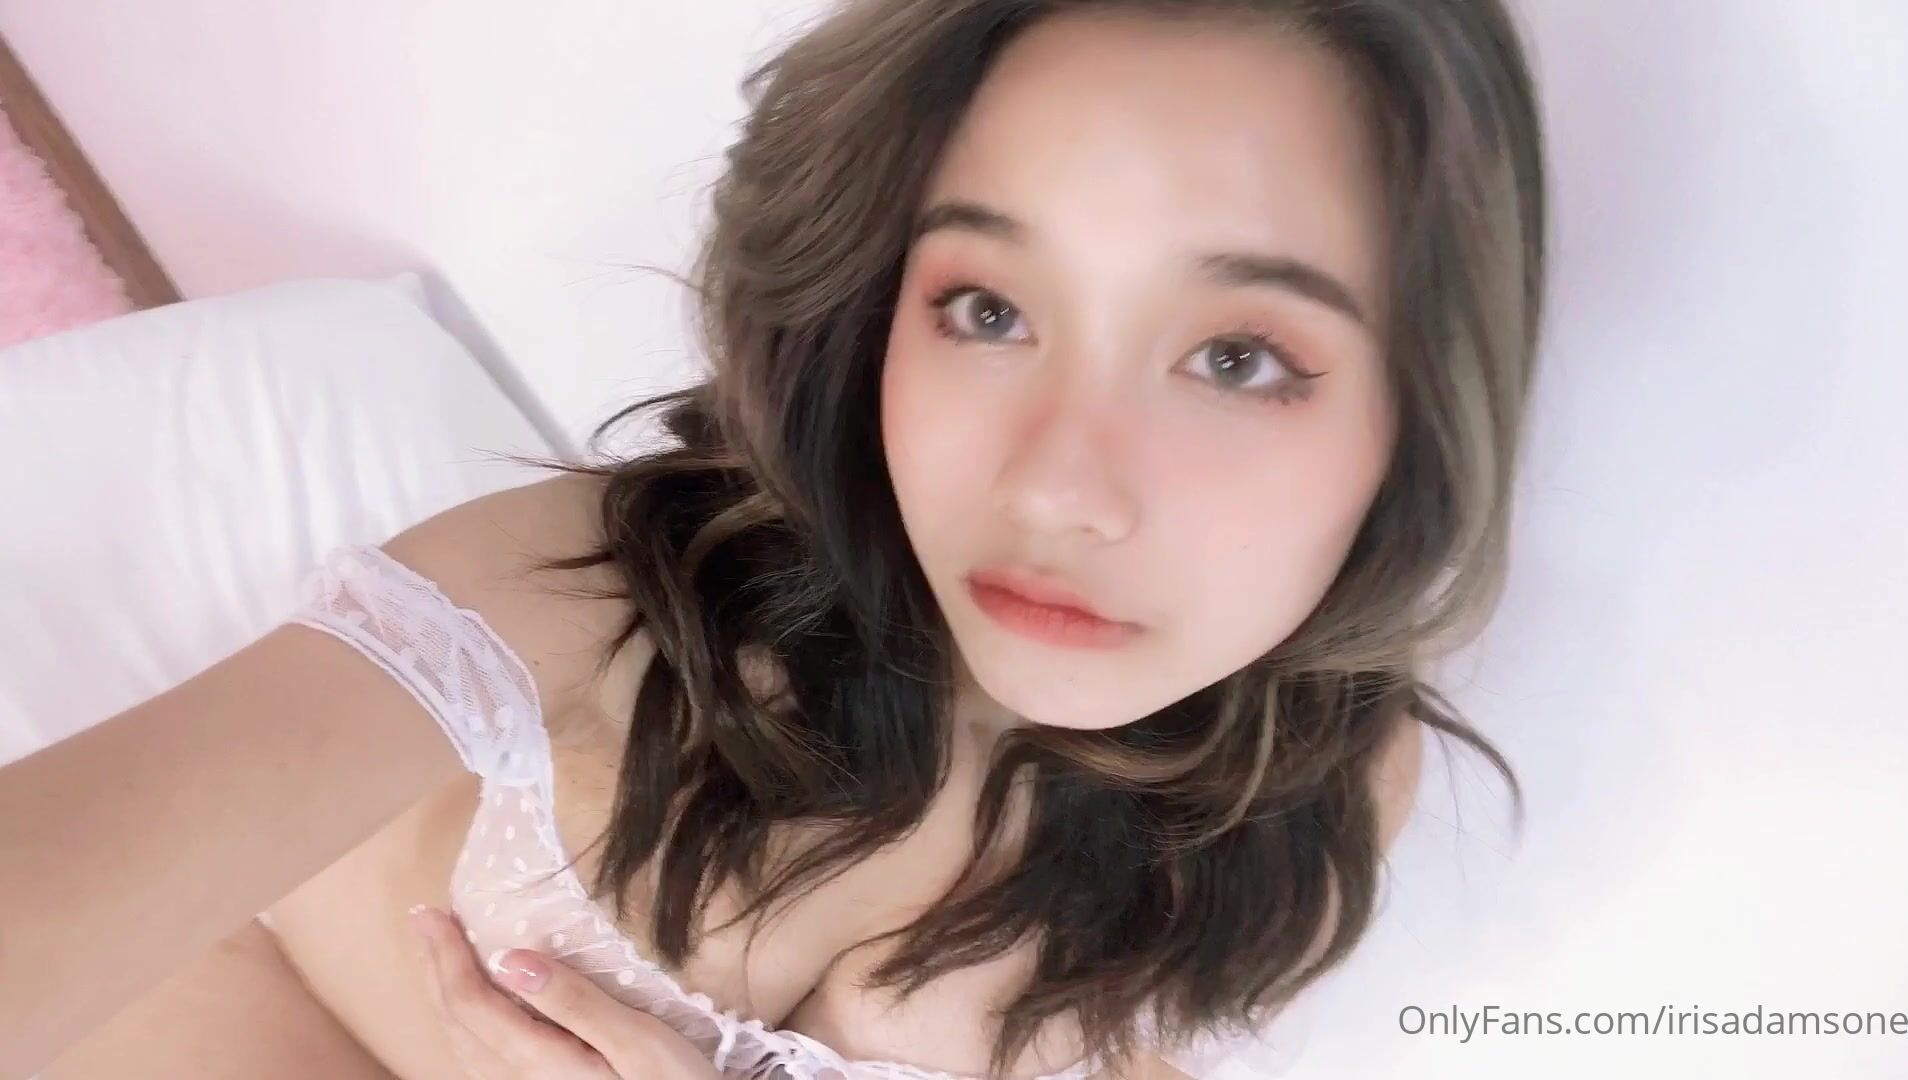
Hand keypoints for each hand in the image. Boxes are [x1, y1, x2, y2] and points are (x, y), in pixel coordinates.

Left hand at [409, 905, 718, 1078]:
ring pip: (464, 1047)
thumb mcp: (638, 1040)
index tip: (430, 912)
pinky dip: (468, 1022)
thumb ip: (574, 1002)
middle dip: (435, 970)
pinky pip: (483, 1059)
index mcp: (541, 1063)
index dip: (445, 956)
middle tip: (422, 920)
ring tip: (438, 956)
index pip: (472, 1004)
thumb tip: (510, 959)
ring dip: (445, 996)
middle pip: (457, 1025)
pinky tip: (479, 1009)